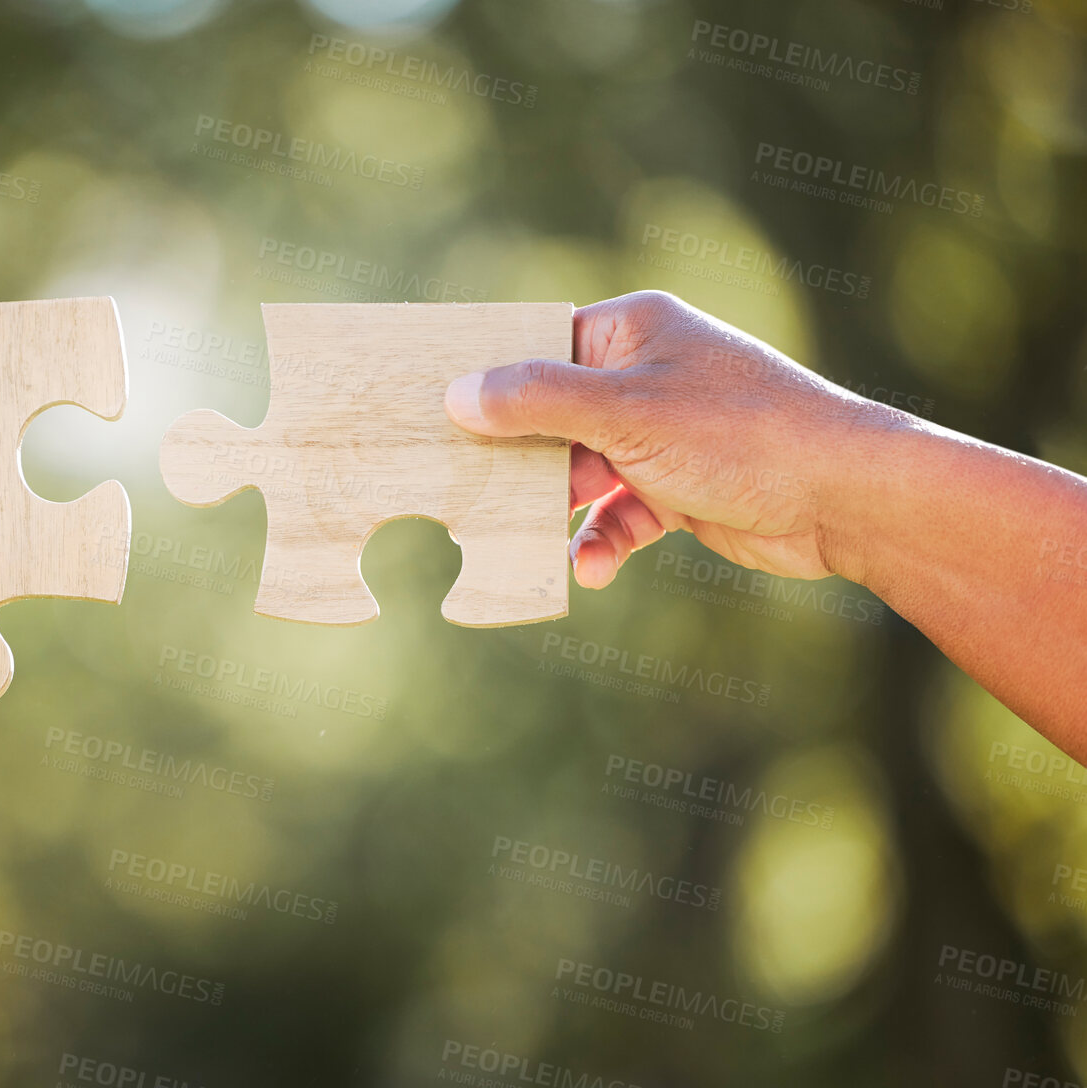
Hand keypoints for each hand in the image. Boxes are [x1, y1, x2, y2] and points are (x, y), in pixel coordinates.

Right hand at [443, 290, 895, 589]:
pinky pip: (619, 513)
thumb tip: (457, 394)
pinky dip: (602, 539)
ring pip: (579, 472)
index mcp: (631, 330)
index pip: (537, 344)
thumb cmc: (739, 432)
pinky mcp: (679, 488)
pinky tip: (590, 568)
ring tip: (516, 541)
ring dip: (556, 511)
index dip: (486, 378)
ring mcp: (661, 434)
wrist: (844, 498)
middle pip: (550, 415)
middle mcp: (643, 375)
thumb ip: (536, 401)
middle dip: (514, 459)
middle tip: (457, 490)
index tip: (431, 410)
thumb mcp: (624, 412)